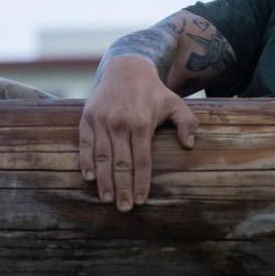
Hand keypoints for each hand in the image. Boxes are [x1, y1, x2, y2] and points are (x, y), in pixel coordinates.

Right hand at [79, 56, 197, 211]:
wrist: (126, 68)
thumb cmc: (153, 91)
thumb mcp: (175, 102)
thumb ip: (187, 122)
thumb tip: (189, 144)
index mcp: (142, 123)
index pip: (142, 160)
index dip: (141, 182)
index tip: (141, 200)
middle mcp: (120, 123)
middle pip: (121, 164)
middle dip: (122, 188)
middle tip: (124, 208)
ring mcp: (102, 120)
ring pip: (102, 158)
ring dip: (103, 181)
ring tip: (107, 200)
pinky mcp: (87, 118)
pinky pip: (84, 144)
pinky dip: (85, 162)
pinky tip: (89, 178)